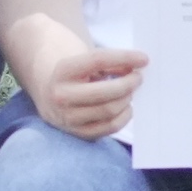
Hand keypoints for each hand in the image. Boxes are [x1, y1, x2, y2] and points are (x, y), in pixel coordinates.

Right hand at [30, 41, 148, 142]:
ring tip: (129, 92)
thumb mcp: (85, 61)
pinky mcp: (77, 133)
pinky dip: (124, 116)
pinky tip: (126, 107)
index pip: (98, 60)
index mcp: (62, 71)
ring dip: (127, 99)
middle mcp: (62, 96)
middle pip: (107, 92)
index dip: (125, 57)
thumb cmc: (74, 73)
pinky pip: (109, 127)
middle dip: (129, 84)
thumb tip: (137, 68)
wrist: (47, 91)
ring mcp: (68, 118)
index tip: (144, 58)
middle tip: (138, 78)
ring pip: (110, 110)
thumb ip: (110, 63)